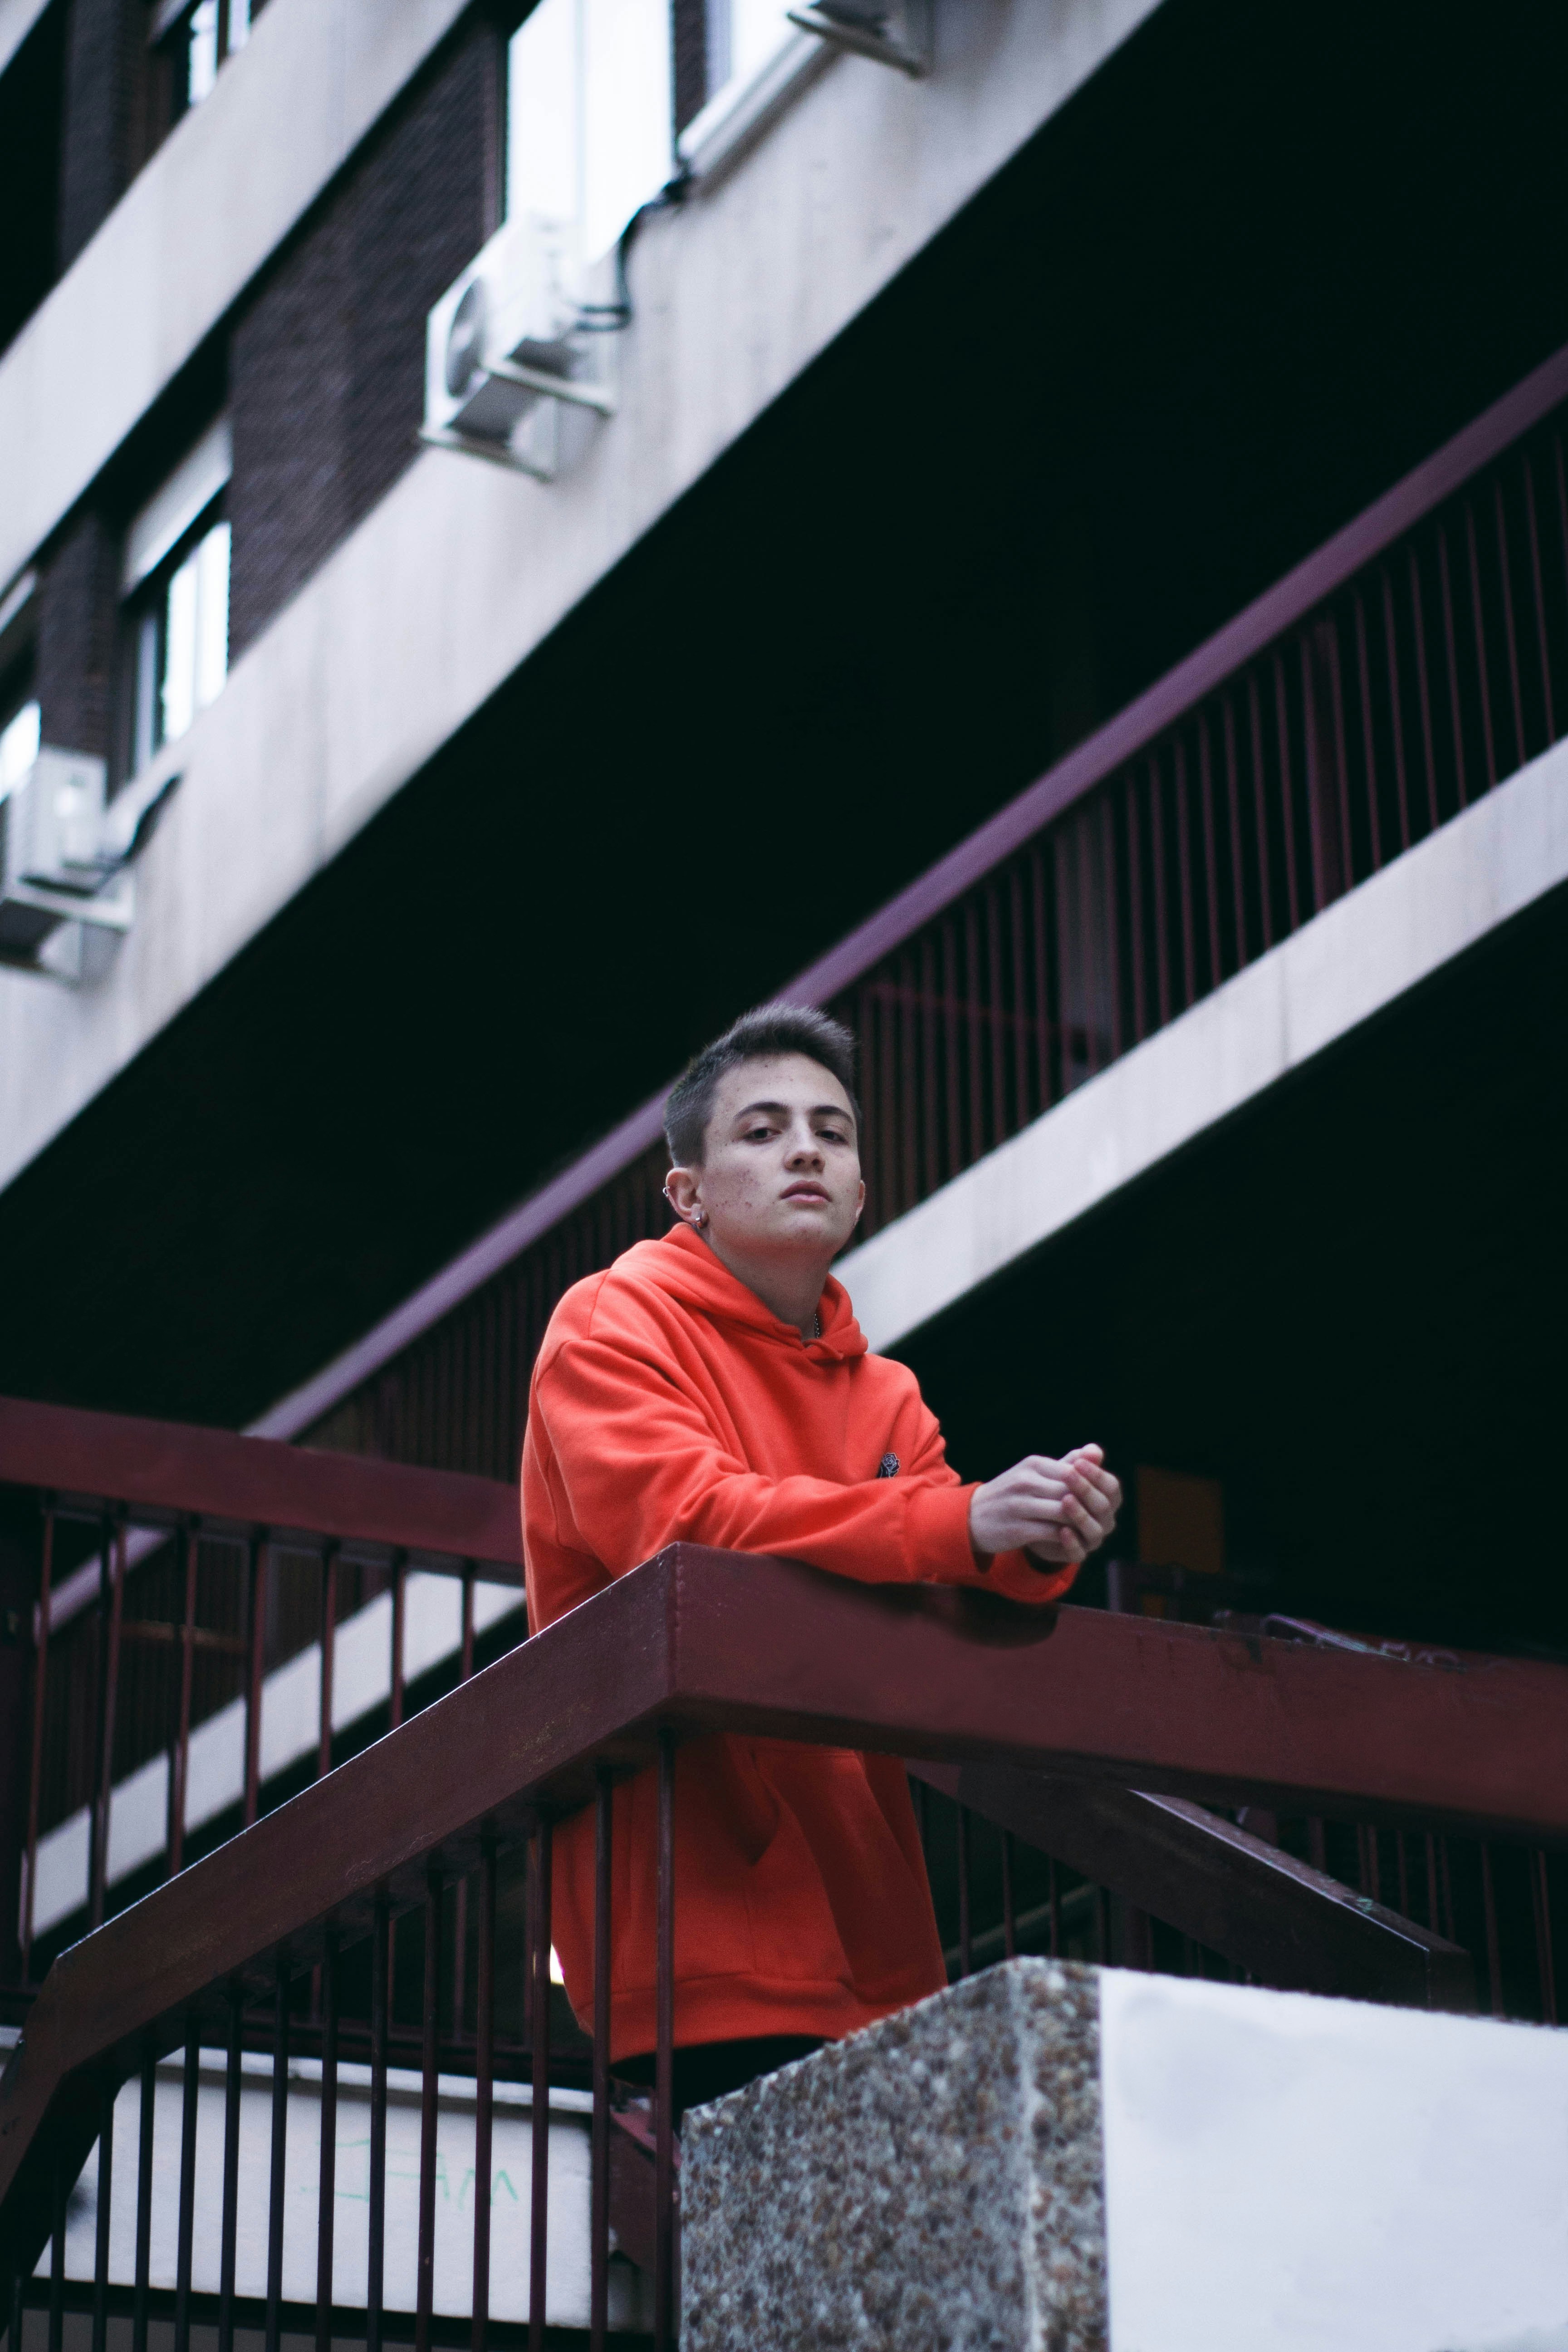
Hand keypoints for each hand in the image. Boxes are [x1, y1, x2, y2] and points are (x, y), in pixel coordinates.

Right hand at [969, 1444, 1122, 1567]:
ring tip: (1089, 1528)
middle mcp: (1026, 1481)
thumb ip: (1066, 1464)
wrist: (971, 1517)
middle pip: (1071, 1491)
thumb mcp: (1033, 1473)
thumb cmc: (1010, 1495)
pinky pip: (1051, 1533)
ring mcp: (1020, 1505)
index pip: (1074, 1472)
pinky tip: (1071, 1539)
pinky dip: (1065, 1537)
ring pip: (1064, 1512)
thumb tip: (1097, 1451)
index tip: (1101, 1499)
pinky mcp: (1017, 1529)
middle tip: (1102, 1517)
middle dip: (1088, 1506)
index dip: (1090, 1487)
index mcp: (1033, 1465)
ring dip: (1079, 1523)